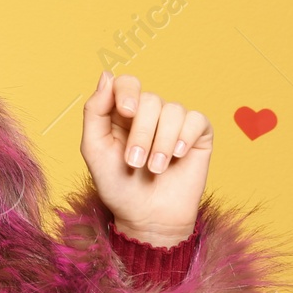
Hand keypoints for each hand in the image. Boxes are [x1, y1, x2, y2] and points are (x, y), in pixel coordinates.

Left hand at [80, 71, 208, 245]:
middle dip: (141, 133)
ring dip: (161, 142)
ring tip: (154, 168)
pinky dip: (185, 136)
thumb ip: (95, 111)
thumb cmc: (117, 185)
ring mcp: (174, 123)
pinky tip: (177, 155)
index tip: (126, 111)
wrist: (147, 217)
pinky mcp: (198, 135)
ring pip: (173, 110)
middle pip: (150, 100)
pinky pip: (196, 119)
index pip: (126, 82)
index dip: (127, 91)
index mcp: (122, 112)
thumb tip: (106, 75)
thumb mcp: (95, 149)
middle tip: (134, 162)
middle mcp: (149, 113)